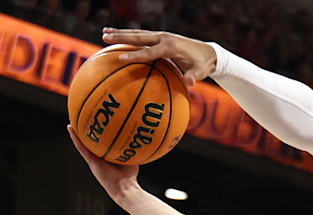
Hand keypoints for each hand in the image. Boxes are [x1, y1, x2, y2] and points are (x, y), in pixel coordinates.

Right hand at [67, 125, 138, 199]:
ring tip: (71, 122)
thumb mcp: (132, 159)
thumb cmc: (130, 177)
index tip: (95, 126)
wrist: (124, 187)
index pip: (100, 146)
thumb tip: (138, 137)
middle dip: (86, 134)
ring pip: (82, 145)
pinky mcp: (91, 161)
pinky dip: (75, 138)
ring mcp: (93, 160)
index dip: (97, 137)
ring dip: (76, 134)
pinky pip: (81, 147)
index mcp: (106, 159)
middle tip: (83, 122)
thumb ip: (132, 149)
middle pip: (90, 144)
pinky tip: (70, 128)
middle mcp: (98, 159)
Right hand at [102, 28, 216, 87]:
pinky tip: (117, 36)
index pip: (149, 51)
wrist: (208, 52)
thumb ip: (194, 77)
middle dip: (121, 37)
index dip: (135, 55)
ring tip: (104, 33)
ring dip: (121, 33)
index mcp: (171, 46)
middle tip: (104, 37)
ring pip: (137, 34)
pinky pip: (141, 36)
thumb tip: (190, 83)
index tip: (120, 58)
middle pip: (139, 37)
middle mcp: (164, 38)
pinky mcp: (160, 38)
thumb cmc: (202, 64)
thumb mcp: (200, 72)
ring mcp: (161, 36)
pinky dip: (128, 35)